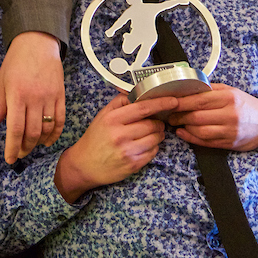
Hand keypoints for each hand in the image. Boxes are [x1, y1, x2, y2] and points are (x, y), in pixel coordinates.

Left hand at [0, 31, 64, 163]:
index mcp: (16, 95)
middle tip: (19, 153)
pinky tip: (48, 141)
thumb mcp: (2, 83)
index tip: (10, 159)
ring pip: (47, 128)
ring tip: (31, 146)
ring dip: (39, 142)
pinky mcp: (60, 95)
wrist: (37, 42)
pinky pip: (60, 120)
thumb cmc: (16, 62)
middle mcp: (34, 98)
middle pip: (32, 132)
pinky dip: (55, 134)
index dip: (12, 147)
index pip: (15, 128)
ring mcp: (49, 97)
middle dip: (25, 147)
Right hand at [53, 94, 173, 202]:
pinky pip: (153, 152)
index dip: (161, 103)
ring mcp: (127, 151)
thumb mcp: (103, 115)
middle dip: (159, 122)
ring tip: (150, 134)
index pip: (143, 108)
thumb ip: (120, 102)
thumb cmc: (95, 139)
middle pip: (152, 124)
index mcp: (112, 119)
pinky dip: (153, 147)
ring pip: (155, 138)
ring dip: (158, 135)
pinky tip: (144, 145)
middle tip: (155, 122)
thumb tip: (137, 92)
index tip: (173, 101)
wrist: (84, 165)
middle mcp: (120, 135)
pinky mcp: (132, 165)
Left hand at [167, 84, 257, 159]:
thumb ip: (212, 90)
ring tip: (176, 123)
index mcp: (229, 98)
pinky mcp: (229, 144)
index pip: (199, 100)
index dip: (181, 102)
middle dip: (179, 116)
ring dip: (184, 128)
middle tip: (169, 114)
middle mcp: (230, 114)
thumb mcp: (232, 91)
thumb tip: (188, 89)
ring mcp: (230, 131)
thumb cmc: (247, 105)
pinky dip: (191, 138)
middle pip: (197, 116)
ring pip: (200, 131)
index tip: (169, 102)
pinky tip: (183, 133)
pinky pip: (206, 142)